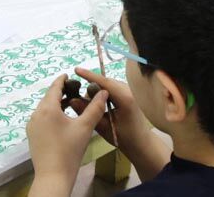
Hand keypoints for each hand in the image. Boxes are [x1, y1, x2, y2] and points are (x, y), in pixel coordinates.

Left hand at [27, 75, 109, 196]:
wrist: (53, 176)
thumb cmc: (70, 150)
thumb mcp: (85, 127)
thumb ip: (94, 108)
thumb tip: (103, 92)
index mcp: (48, 108)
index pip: (54, 87)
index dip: (62, 80)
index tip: (68, 75)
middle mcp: (36, 113)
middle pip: (48, 97)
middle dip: (60, 92)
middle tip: (73, 89)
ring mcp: (32, 125)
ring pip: (44, 108)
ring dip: (56, 103)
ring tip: (69, 104)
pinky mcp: (32, 135)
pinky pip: (41, 118)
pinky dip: (51, 114)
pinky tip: (61, 120)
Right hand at [67, 67, 172, 182]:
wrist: (142, 143)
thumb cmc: (124, 138)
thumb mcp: (103, 127)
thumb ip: (88, 112)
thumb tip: (71, 100)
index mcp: (125, 99)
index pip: (105, 82)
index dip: (89, 75)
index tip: (76, 70)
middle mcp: (129, 91)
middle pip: (106, 82)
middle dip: (92, 86)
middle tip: (80, 99)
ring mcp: (130, 91)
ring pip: (109, 84)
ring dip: (98, 89)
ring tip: (89, 103)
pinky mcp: (129, 92)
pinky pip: (113, 87)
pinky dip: (104, 91)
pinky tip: (99, 102)